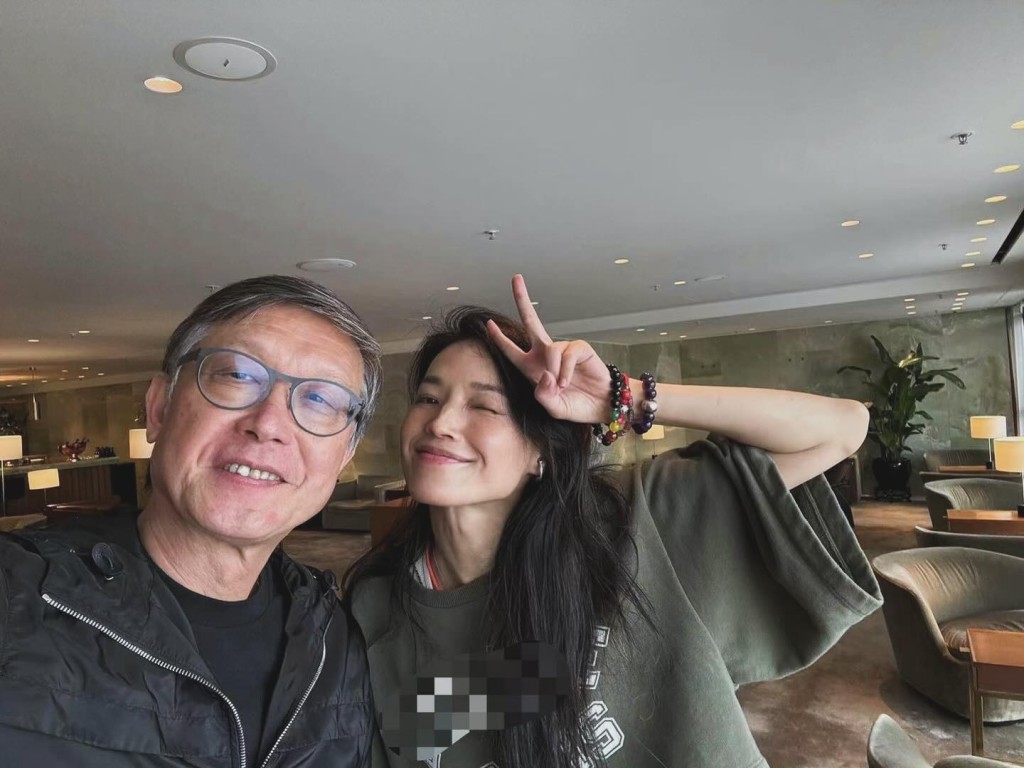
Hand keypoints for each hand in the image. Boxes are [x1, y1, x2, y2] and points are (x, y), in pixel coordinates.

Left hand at [487, 274, 612, 423]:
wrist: (601, 405)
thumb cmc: (576, 405)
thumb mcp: (554, 407)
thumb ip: (543, 396)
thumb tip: (544, 376)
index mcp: (532, 368)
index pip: (511, 350)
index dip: (499, 338)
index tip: (489, 324)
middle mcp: (545, 354)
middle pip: (530, 320)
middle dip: (522, 299)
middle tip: (516, 278)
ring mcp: (563, 349)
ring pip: (550, 349)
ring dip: (554, 370)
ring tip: (563, 386)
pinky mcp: (579, 348)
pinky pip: (566, 354)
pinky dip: (565, 370)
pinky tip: (569, 381)